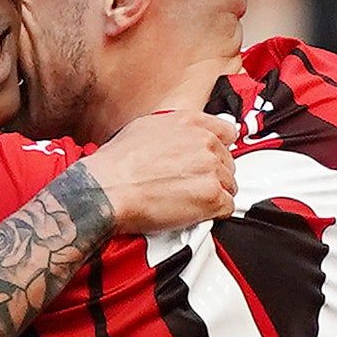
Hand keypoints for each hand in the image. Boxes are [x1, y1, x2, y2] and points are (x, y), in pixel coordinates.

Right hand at [82, 111, 237, 233]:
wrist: (107, 189)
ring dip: (213, 195)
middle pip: (228, 162)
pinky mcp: (212, 196)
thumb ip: (174, 132)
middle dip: (213, 175)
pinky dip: (214, 213)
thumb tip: (180, 140)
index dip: (219, 149)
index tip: (212, 159)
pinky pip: (227, 207)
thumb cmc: (117, 164)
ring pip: (229, 185)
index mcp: (190, 123)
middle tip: (192, 186)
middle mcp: (204, 143)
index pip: (227, 132)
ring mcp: (210, 169)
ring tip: (189, 201)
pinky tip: (194, 213)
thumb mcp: (145, 128)